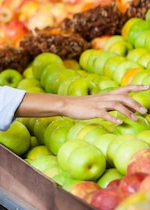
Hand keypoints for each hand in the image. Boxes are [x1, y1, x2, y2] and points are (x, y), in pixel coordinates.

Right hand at [16, 85, 149, 124]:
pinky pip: (104, 114)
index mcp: (108, 94)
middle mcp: (105, 97)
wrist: (68, 104)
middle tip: (145, 111)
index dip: (137, 87)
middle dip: (136, 103)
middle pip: (124, 97)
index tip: (148, 86)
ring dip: (127, 112)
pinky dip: (113, 118)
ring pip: (116, 105)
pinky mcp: (93, 111)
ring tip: (135, 119)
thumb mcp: (101, 103)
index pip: (126, 88)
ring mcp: (99, 104)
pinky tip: (119, 123)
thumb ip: (114, 105)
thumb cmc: (85, 105)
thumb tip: (129, 111)